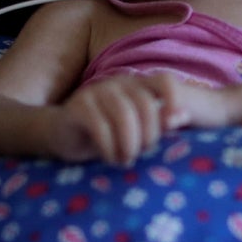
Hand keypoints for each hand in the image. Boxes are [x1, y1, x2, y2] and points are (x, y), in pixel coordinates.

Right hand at [50, 73, 232, 163]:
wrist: (60, 134)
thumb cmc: (105, 133)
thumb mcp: (135, 129)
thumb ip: (157, 123)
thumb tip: (180, 118)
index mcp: (137, 85)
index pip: (165, 81)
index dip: (175, 99)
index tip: (176, 125)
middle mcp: (119, 83)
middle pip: (146, 104)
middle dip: (149, 135)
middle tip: (141, 154)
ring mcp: (97, 92)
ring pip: (124, 116)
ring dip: (129, 145)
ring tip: (126, 160)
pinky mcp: (78, 106)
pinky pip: (100, 127)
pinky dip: (109, 148)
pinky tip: (110, 158)